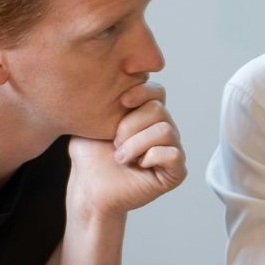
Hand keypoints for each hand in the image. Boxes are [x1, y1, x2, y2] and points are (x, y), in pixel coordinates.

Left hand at [67, 82, 185, 218]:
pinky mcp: (175, 172)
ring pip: (165, 130)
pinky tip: (139, 166)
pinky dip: (151, 157)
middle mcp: (163, 130)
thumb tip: (113, 75)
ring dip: (136, 144)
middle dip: (129, 126)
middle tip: (115, 144)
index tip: (121, 101)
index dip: (142, 92)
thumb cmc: (89, 158)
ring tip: (121, 157)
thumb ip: (104, 99)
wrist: (89, 190)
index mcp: (146, 116)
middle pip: (158, 109)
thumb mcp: (92, 121)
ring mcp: (171, 150)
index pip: (157, 91)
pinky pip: (173, 154)